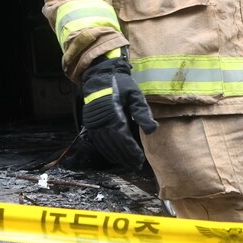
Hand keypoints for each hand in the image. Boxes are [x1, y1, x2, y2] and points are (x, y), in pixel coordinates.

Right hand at [79, 55, 154, 170]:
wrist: (99, 77)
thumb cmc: (121, 85)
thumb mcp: (135, 95)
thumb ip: (143, 113)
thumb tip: (152, 130)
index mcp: (115, 116)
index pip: (125, 140)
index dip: (132, 152)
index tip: (140, 160)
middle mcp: (103, 123)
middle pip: (115, 146)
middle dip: (126, 158)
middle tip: (136, 166)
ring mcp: (94, 125)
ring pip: (106, 146)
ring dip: (117, 157)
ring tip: (127, 164)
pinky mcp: (90, 125)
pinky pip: (98, 142)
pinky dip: (106, 151)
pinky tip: (114, 156)